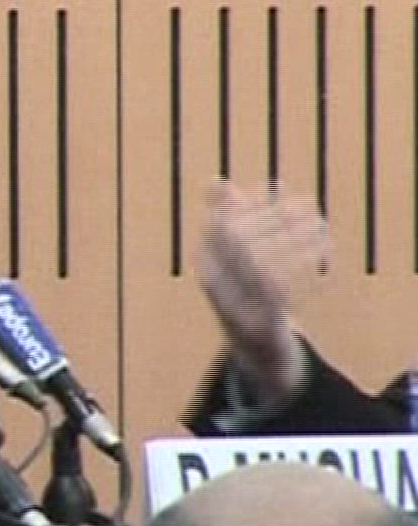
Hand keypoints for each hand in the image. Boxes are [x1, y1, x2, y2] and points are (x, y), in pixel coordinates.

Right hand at [196, 181, 328, 403]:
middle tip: (308, 206)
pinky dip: (300, 266)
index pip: (223, 224)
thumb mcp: (236, 251)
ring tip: (320, 226)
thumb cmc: (248, 287)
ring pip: (260, 262)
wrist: (256, 343)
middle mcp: (211, 284)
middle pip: (239, 241)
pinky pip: (278, 287)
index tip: (280, 190)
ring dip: (294, 239)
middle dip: (275, 218)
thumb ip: (229, 216)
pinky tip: (321, 255)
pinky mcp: (259, 321)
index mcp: (205, 262)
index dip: (252, 204)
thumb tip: (217, 182)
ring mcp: (233, 305)